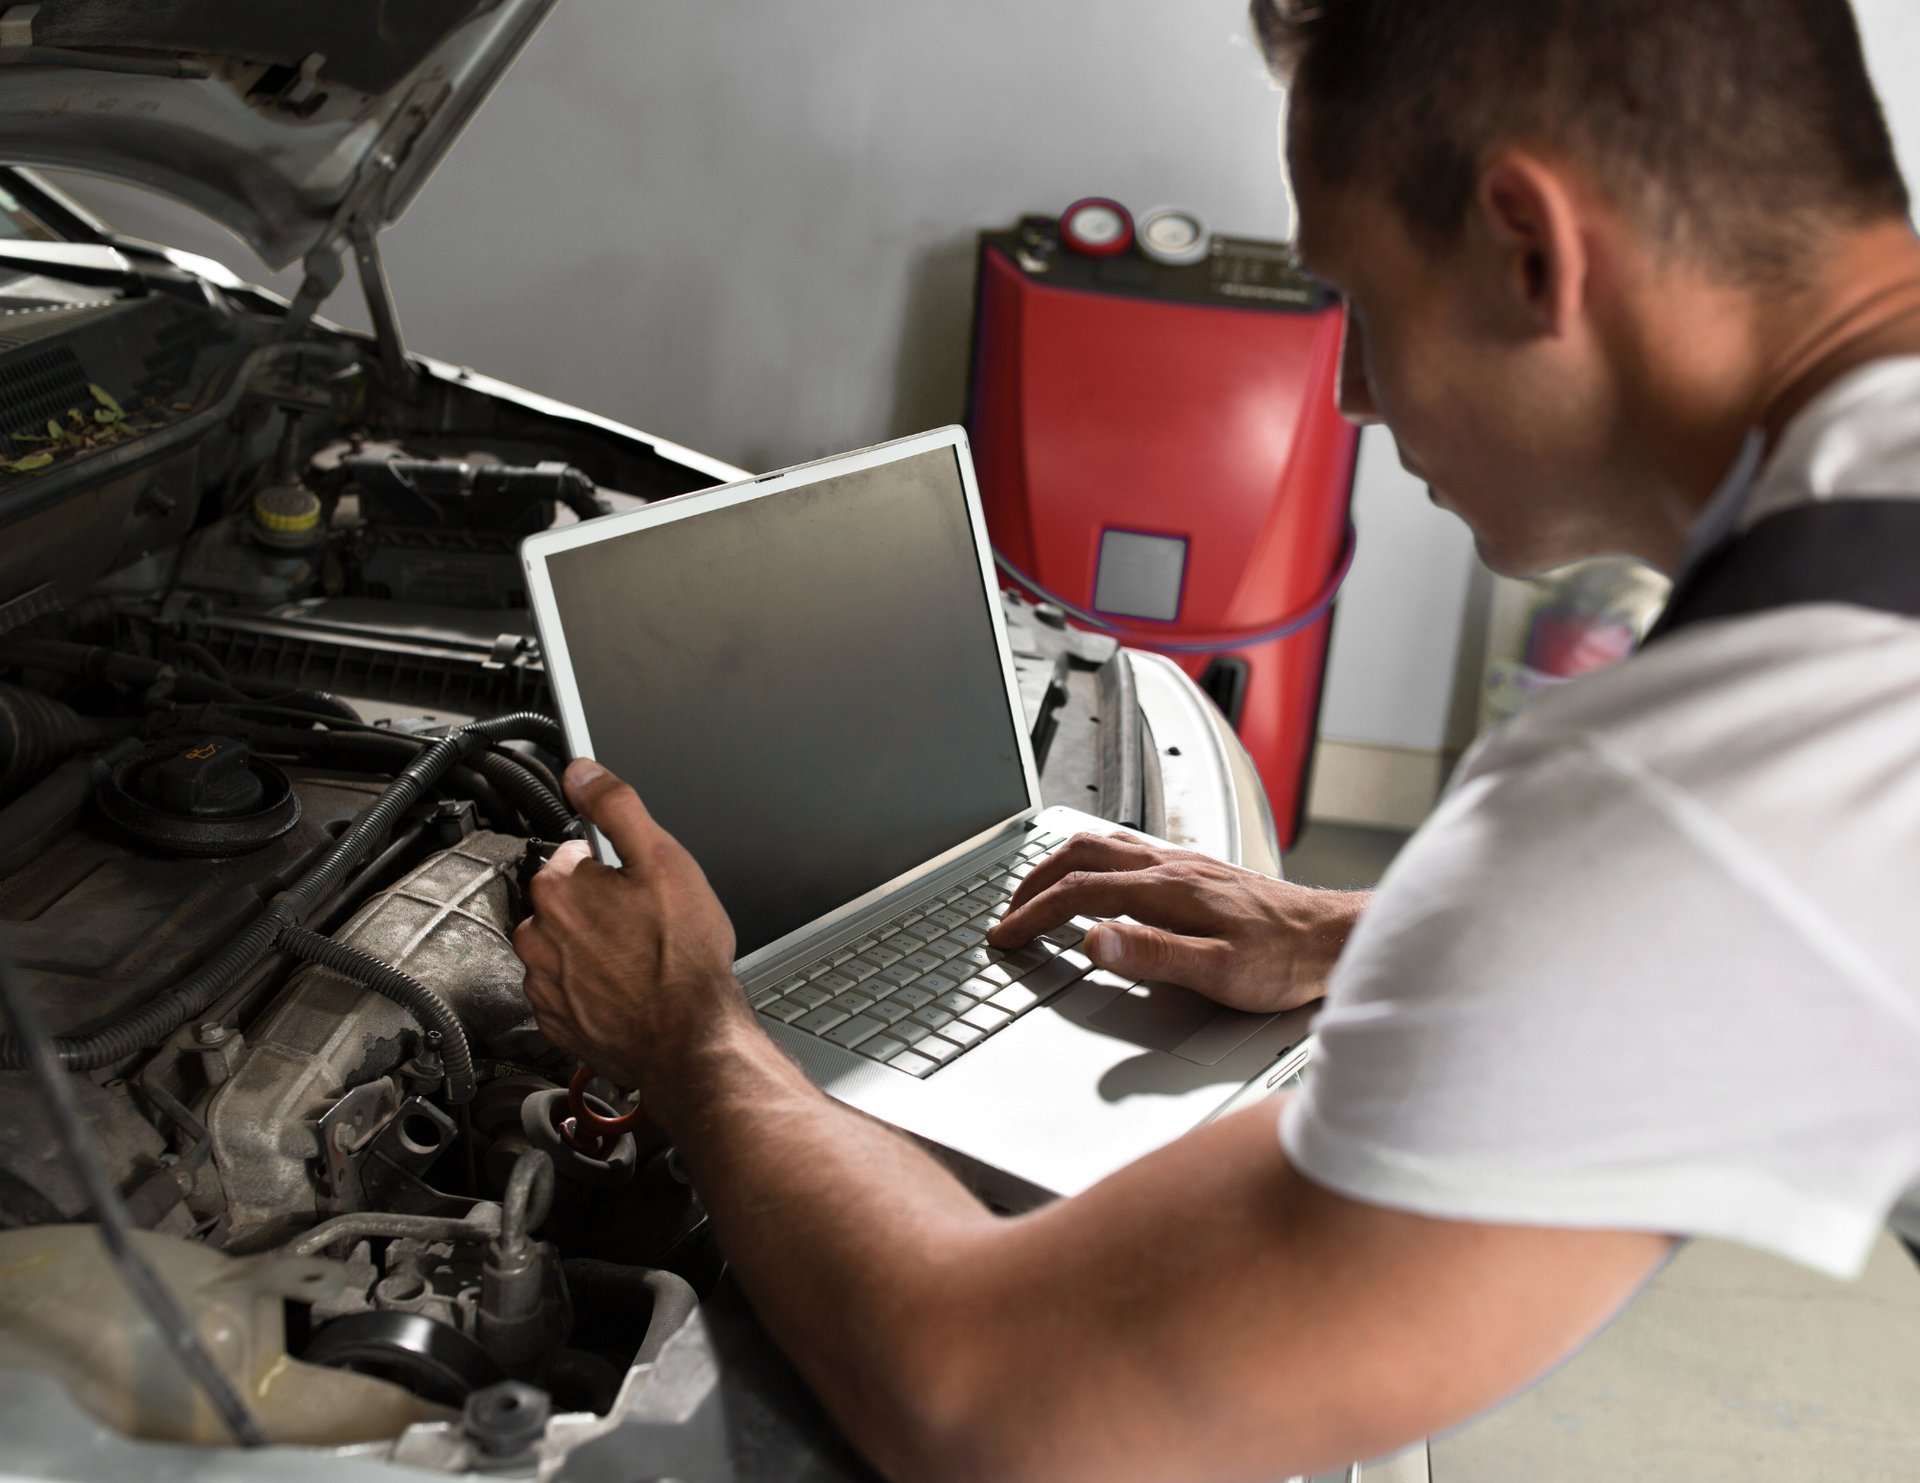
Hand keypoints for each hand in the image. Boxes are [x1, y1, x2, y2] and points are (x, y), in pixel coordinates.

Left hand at [512, 759, 744, 1096]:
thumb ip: (618, 808)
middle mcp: (539, 937)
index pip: (572, 855)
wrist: (689, 1038)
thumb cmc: (682, 959)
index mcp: (559, 890)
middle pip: (564, 902)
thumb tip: (583, 772)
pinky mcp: (555, 1020)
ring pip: (562, 947)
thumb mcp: (665, 861)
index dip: (611, 866)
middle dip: (598, 906)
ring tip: (636, 959)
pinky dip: (588, 987)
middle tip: (643, 922)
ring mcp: (544, 983)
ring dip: (590, 947)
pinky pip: (564, 989)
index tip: (635, 883)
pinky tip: (624, 988)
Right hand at [987, 832, 1366, 1013]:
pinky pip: (1128, 851)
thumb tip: (1094, 942)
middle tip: (1007, 913)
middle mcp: (1171, 867)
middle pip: (1081, 855)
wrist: (1337, 939)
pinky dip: (1092, 862)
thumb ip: (1153, 956)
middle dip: (1033, 882)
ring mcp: (1184, 865)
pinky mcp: (1198, 872)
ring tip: (1037, 893)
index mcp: (1167, 890)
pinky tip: (1100, 881)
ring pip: (1103, 845)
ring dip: (1059, 866)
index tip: (1004, 936)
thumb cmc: (1286, 960)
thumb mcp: (1219, 972)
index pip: (1078, 893)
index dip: (1032, 915)